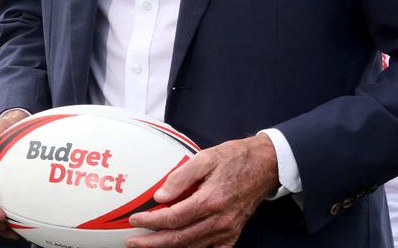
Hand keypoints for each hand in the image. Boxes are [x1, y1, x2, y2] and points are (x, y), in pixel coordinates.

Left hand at [126, 133, 279, 246]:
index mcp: (210, 201)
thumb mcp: (205, 158)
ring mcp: (227, 230)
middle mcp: (219, 220)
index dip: (151, 221)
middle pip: (179, 238)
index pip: (173, 218)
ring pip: (192, 246)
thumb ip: (180, 177)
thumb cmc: (235, 159)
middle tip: (133, 242)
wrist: (265, 166)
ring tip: (149, 246)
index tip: (134, 220)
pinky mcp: (233, 234)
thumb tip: (160, 196)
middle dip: (152, 243)